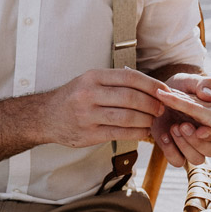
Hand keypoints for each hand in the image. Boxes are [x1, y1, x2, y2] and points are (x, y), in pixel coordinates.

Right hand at [41, 68, 165, 147]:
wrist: (46, 116)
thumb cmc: (74, 97)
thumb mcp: (90, 80)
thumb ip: (115, 81)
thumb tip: (150, 85)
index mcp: (93, 77)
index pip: (130, 77)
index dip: (151, 84)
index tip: (164, 90)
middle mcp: (89, 94)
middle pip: (131, 98)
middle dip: (152, 103)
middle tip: (162, 107)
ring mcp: (88, 115)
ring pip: (127, 117)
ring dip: (146, 119)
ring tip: (153, 119)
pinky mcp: (89, 134)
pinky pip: (120, 133)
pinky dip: (137, 132)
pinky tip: (143, 130)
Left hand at [152, 73, 210, 166]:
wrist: (160, 95)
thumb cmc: (180, 87)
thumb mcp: (191, 81)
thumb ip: (203, 84)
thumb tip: (209, 95)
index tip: (200, 130)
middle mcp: (205, 136)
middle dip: (196, 141)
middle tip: (182, 125)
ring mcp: (190, 145)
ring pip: (196, 159)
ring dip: (184, 146)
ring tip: (173, 128)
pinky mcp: (175, 150)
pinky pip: (178, 161)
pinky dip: (171, 151)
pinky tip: (164, 136)